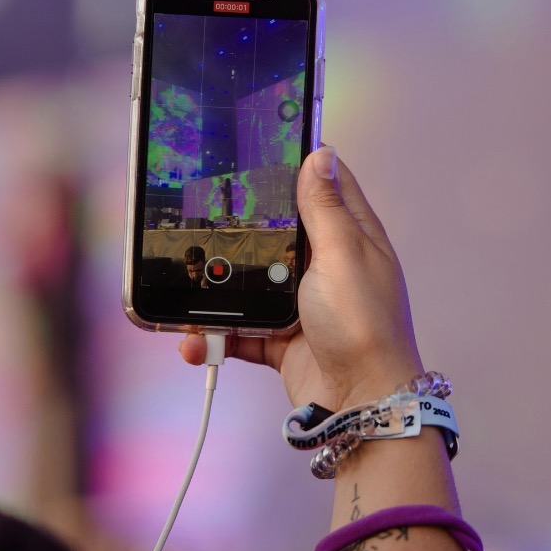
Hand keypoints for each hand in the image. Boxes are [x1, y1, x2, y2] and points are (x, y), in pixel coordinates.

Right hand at [180, 147, 424, 411]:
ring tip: (187, 286)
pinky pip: (241, 330)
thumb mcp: (342, 253)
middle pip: (278, 232)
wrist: (360, 404)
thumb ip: (325, 207)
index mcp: (351, 236)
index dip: (297, 163)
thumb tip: (320, 154)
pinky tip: (196, 339)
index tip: (260, 146)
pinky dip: (217, 335)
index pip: (325, 185)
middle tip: (203, 210)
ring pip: (252, 282)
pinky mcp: (282, 339)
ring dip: (220, 288)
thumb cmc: (363, 325)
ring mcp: (303, 303)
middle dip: (242, 226)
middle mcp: (328, 266)